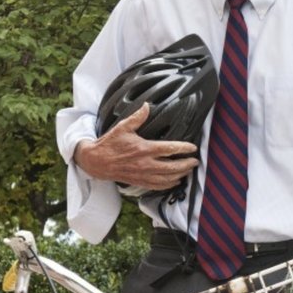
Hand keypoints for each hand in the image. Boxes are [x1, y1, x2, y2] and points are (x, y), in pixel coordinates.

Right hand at [74, 103, 199, 190]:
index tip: (193, 148)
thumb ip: (137, 117)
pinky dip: (169, 185)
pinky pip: (158, 186)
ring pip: (167, 179)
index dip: (184, 148)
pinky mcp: (139, 182)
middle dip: (186, 165)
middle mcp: (145, 164)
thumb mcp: (123, 127)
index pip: (169, 149)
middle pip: (172, 167)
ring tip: (189, 171)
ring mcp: (143, 174)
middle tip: (195, 161)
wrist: (97, 162)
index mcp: (144, 149)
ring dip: (180, 175)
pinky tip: (175, 181)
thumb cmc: (110, 144)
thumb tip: (146, 105)